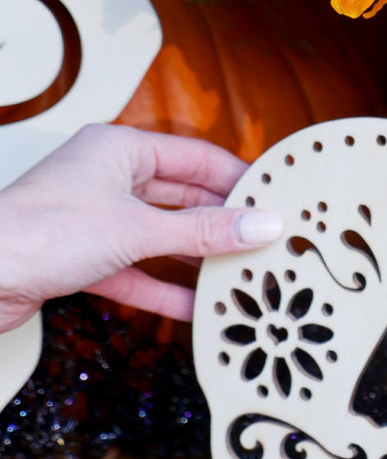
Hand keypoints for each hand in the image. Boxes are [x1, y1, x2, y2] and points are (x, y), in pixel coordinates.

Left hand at [0, 124, 282, 329]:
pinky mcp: (83, 258)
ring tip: (240, 277)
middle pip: (182, 198)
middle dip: (222, 224)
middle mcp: (107, 178)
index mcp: (119, 149)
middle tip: (266, 244)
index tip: (275, 201)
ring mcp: (94, 219)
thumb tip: (260, 224)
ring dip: (196, 260)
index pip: (197, 157)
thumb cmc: (39, 233)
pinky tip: (197, 308)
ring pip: (161, 238)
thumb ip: (203, 232)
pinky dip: (164, 289)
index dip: (238, 179)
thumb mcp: (137, 230)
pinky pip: (137, 271)